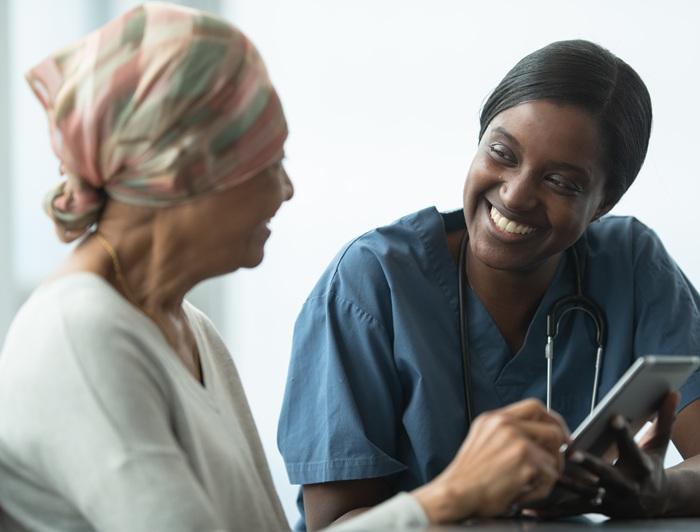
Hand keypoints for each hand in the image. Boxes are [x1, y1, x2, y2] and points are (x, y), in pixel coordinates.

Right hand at [412, 398, 568, 523]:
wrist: (456, 492)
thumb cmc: (467, 476)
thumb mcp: (481, 441)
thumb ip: (505, 434)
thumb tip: (535, 439)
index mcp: (493, 419)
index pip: (534, 406)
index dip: (552, 420)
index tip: (558, 433)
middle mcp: (506, 425)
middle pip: (551, 427)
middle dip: (559, 447)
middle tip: (556, 461)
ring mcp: (517, 441)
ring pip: (553, 455)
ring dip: (547, 473)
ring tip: (530, 483)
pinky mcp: (526, 461)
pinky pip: (550, 475)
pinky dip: (540, 489)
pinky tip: (523, 493)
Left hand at [529, 392, 678, 518]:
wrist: (657, 504)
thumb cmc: (652, 466)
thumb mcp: (659, 444)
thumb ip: (664, 418)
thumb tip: (672, 392)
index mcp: (641, 466)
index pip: (632, 446)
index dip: (624, 432)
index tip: (615, 417)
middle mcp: (626, 485)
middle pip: (606, 473)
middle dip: (590, 463)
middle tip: (571, 453)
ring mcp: (610, 498)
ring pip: (586, 492)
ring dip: (568, 484)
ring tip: (549, 474)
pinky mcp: (597, 508)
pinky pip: (573, 508)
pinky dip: (553, 510)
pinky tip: (534, 508)